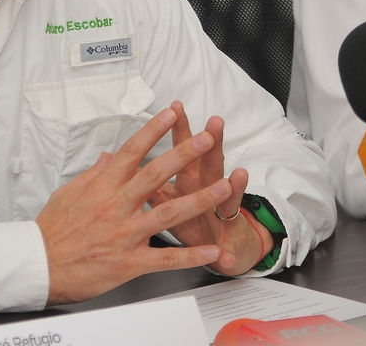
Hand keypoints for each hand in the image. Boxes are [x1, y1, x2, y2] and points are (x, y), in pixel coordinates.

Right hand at [35, 106, 234, 303]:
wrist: (40, 265)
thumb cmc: (52, 230)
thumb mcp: (68, 193)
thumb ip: (93, 174)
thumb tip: (109, 156)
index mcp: (102, 187)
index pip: (131, 151)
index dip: (153, 130)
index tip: (171, 114)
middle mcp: (116, 206)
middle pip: (155, 175)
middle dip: (184, 155)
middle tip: (206, 139)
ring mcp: (125, 234)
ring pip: (169, 214)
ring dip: (199, 200)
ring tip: (223, 188)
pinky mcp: (130, 262)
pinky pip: (166, 258)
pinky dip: (191, 255)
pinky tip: (212, 250)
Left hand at [148, 102, 269, 275]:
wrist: (224, 249)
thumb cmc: (190, 217)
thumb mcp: (167, 195)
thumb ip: (150, 176)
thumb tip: (126, 157)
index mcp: (190, 180)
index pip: (183, 150)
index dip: (179, 130)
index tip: (174, 107)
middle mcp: (208, 194)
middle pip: (209, 165)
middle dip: (211, 144)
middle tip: (214, 123)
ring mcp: (219, 217)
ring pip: (227, 200)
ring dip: (233, 188)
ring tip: (239, 174)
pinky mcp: (223, 246)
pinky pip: (226, 252)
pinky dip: (227, 256)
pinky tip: (227, 258)